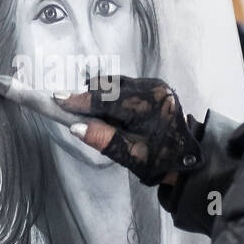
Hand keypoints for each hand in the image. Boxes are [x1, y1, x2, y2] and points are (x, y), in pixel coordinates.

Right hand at [55, 76, 202, 186]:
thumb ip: (103, 139)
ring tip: (87, 111)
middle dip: (88, 96)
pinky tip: (105, 109)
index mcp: (149, 105)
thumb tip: (75, 127)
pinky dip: (111, 95)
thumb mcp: (130, 155)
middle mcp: (154, 88)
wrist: (185, 159)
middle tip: (69, 106)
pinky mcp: (153, 87)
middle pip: (111, 86)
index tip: (58, 99)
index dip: (81, 100)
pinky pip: (124, 86)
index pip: (108, 99)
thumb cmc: (158, 160)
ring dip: (99, 94)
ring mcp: (155, 85)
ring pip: (116, 83)